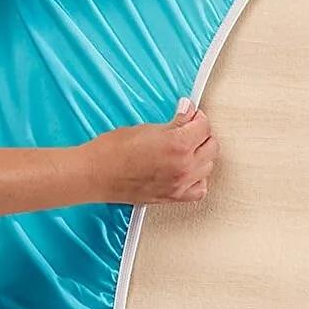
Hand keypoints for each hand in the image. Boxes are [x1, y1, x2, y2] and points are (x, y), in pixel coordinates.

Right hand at [83, 98, 218, 204]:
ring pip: (208, 167)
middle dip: (203, 134)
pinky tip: (189, 171)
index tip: (191, 114)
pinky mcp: (174, 197)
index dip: (198, 117)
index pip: (204, 127)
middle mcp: (184, 167)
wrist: (96, 174)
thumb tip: (188, 112)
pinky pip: (200, 189)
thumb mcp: (146, 128)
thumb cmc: (112, 151)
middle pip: (212, 146)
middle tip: (190, 128)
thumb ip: (174, 122)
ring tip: (188, 148)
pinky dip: (199, 179)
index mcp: (178, 145)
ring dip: (202, 155)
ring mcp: (181, 184)